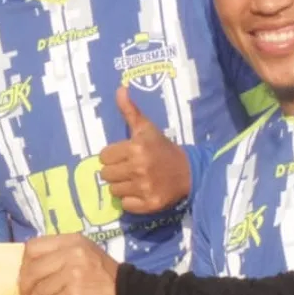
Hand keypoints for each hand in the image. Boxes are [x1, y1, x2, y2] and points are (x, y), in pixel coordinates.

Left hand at [18, 233, 118, 294]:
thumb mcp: (84, 253)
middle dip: (24, 286)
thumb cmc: (102, 274)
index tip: (24, 275)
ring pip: (40, 290)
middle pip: (33, 270)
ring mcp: (73, 277)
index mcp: (72, 242)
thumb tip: (29, 267)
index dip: (24, 263)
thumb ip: (59, 254)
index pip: (34, 247)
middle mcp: (71, 255)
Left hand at [99, 87, 190, 213]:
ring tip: (135, 180)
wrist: (189, 171)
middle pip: (106, 175)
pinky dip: (131, 201)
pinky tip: (141, 192)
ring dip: (122, 186)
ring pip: (114, 191)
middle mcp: (139, 168)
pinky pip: (125, 205)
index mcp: (136, 147)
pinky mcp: (150, 204)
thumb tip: (120, 88)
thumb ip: (130, 111)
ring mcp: (144, 187)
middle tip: (129, 169)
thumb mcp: (146, 128)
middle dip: (115, 172)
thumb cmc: (162, 148)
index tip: (124, 156)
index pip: (104, 157)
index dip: (112, 156)